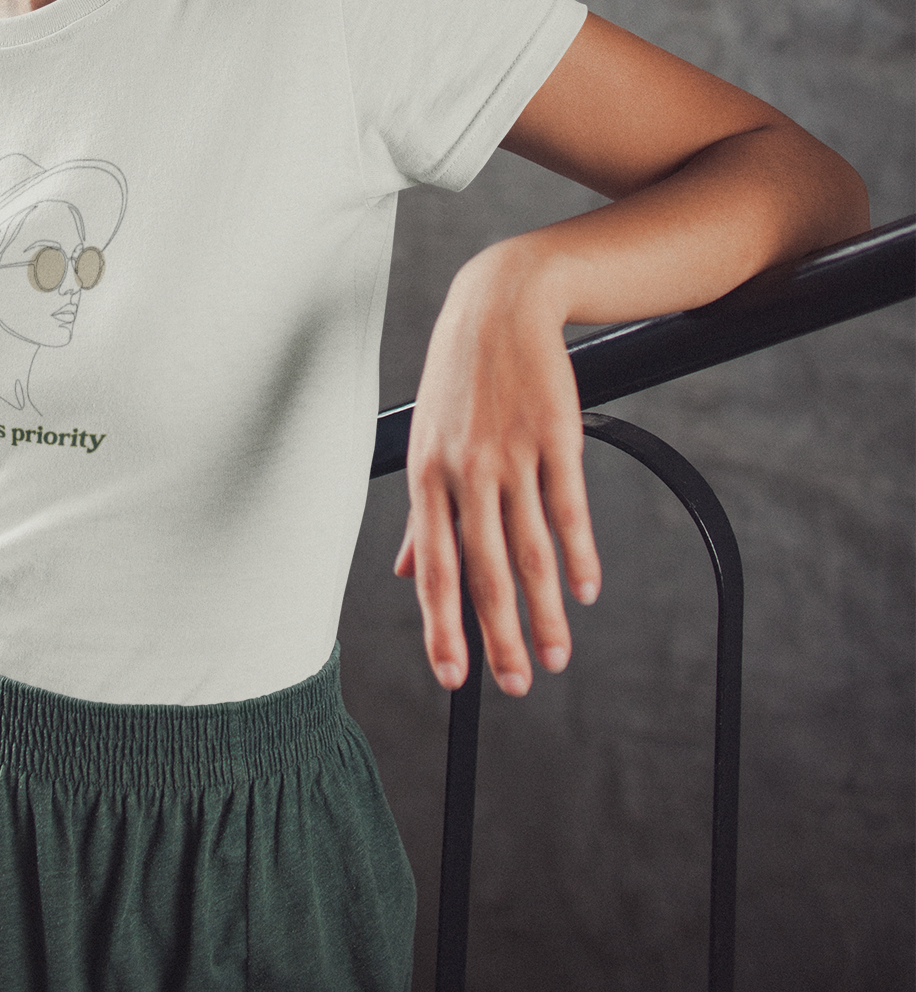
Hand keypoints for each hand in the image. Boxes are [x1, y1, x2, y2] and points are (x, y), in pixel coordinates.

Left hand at [395, 239, 601, 695]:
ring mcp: (511, 455)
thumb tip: (406, 572)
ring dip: (546, 611)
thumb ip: (421, 514)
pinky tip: (586, 590)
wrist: (499, 307)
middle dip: (500, 636)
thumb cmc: (458, 383)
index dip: (442, 627)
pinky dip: (580, 556)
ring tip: (556, 655)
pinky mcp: (556, 437)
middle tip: (516, 684)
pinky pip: (569, 509)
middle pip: (485, 571)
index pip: (433, 568)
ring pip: (531, 550)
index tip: (454, 678)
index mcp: (427, 479)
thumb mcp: (425, 442)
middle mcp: (465, 472)